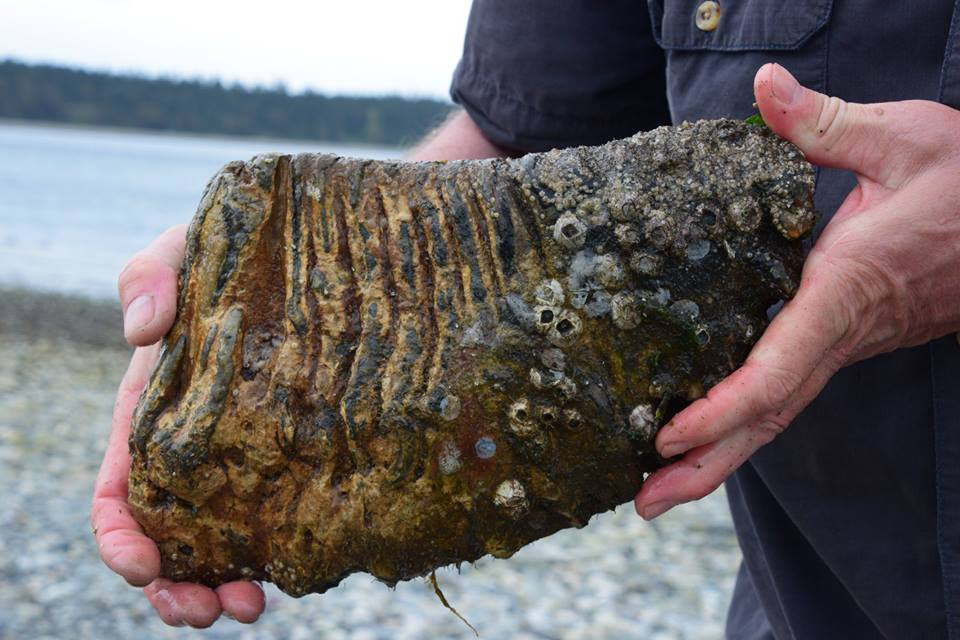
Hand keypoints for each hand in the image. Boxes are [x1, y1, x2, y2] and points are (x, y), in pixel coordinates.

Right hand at [91, 225, 265, 626]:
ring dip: (223, 589)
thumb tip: (141, 330)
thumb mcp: (183, 252)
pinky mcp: (292, 464)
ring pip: (220, 548)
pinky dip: (277, 560)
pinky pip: (278, 525)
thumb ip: (147, 276)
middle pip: (167, 540)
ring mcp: (244, 465)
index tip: (141, 564)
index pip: (119, 494)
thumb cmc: (229, 254)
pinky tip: (299, 576)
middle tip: (205, 609)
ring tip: (252, 606)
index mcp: (152, 418)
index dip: (119, 539)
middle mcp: (194, 454)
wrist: (297, 254)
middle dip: (174, 587)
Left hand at [635, 63, 959, 519]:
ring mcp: (839, 346)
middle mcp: (838, 332)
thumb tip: (765, 86)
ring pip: (775, 415)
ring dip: (716, 459)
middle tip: (643, 501)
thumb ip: (826, 123)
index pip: (783, 362)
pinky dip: (738, 426)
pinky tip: (699, 439)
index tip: (671, 430)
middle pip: (769, 415)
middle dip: (707, 463)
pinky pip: (782, 395)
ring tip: (654, 494)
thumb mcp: (902, 138)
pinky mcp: (836, 342)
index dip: (727, 404)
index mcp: (847, 288)